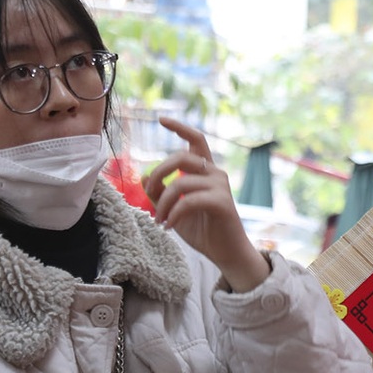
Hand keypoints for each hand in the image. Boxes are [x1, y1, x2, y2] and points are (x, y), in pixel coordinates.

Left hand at [144, 119, 269, 291]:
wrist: (226, 253)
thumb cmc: (202, 230)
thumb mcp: (174, 209)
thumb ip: (162, 193)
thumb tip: (146, 178)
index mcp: (205, 172)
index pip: (196, 140)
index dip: (179, 127)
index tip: (161, 119)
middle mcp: (215, 173)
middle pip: (182, 156)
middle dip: (159, 172)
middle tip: (150, 193)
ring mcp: (220, 186)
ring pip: (180, 183)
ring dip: (162, 203)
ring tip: (159, 220)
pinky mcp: (222, 202)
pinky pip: (188, 201)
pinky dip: (173, 214)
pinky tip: (169, 226)